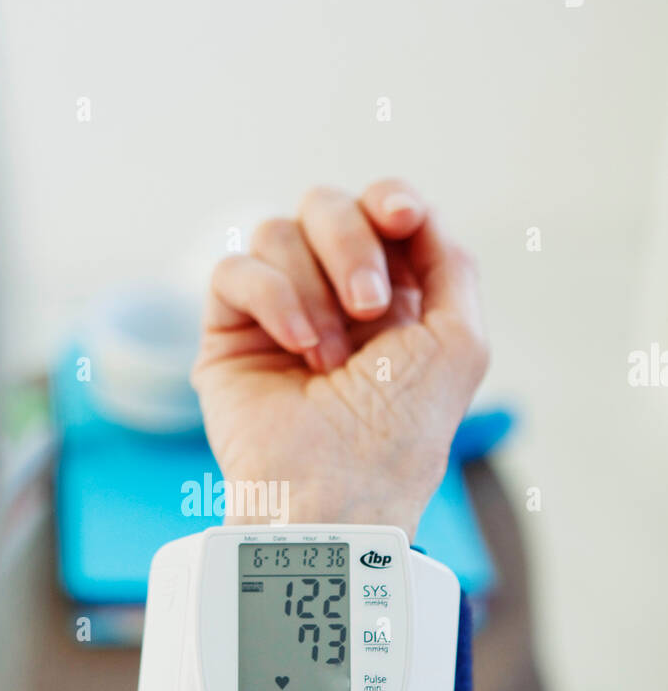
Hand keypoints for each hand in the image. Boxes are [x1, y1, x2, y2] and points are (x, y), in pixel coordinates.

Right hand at [194, 179, 487, 535]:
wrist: (338, 490)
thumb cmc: (401, 432)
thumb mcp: (460, 341)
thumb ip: (450, 263)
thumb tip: (415, 213)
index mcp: (391, 298)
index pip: (380, 211)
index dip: (389, 200)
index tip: (402, 217)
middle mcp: (331, 297)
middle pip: (326, 206)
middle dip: (352, 245)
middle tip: (367, 310)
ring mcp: (276, 312)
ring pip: (278, 231)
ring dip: (313, 288)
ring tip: (326, 357)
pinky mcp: (229, 332)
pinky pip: (234, 269)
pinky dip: (271, 299)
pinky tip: (295, 348)